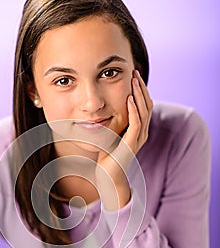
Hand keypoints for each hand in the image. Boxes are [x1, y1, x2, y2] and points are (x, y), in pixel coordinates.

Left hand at [95, 70, 152, 209]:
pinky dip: (134, 110)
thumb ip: (110, 122)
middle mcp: (141, 132)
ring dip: (139, 94)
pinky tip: (130, 99)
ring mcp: (138, 138)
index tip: (132, 75)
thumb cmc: (106, 157)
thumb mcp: (108, 134)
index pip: (144, 104)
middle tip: (135, 71)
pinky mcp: (132, 144)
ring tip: (134, 80)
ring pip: (144, 111)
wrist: (107, 176)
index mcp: (137, 129)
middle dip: (141, 87)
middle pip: (147, 104)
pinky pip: (136, 123)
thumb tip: (100, 108)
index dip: (140, 89)